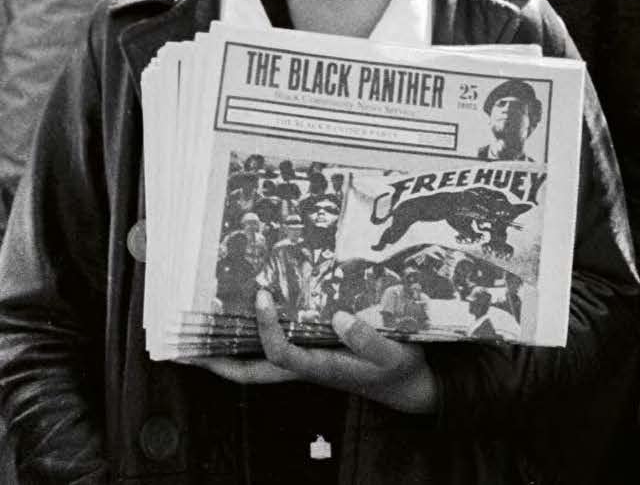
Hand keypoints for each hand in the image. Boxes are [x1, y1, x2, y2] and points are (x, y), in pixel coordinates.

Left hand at [189, 291, 437, 414]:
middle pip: (250, 372)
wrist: (408, 388)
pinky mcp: (314, 356)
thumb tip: (340, 317)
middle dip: (216, 360)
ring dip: (228, 352)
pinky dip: (253, 340)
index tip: (264, 295)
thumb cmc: (400, 369)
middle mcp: (306, 368)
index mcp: (322, 368)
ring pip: (256, 365)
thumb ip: (369, 338)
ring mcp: (307, 365)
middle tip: (186, 344)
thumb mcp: (394, 353)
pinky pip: (273, 352)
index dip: (266, 327)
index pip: (280, 352)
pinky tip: (251, 320)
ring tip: (204, 331)